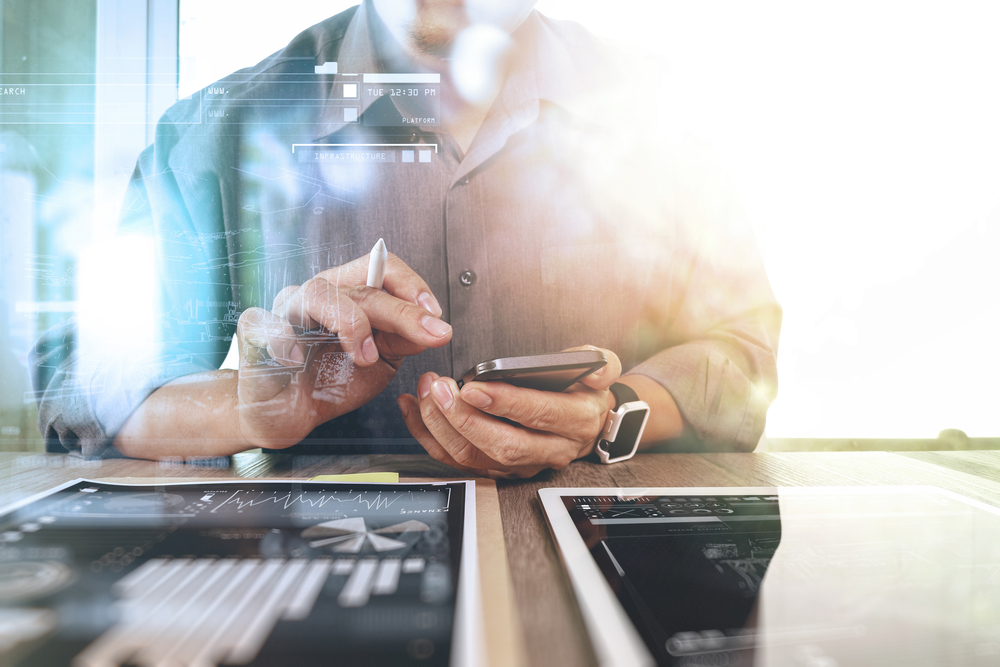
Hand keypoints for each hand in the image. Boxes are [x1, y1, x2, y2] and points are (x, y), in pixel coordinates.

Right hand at [234, 252, 451, 447]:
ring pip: (318, 293)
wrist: (287, 417)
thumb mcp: (379, 363)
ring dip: (350, 323)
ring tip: (364, 354)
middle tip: (429, 333)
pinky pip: (262, 323)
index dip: (410, 285)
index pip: (381, 270)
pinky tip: (293, 360)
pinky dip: (280, 339)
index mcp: (349, 297)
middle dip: (400, 311)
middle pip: (360, 286)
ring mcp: (284, 312)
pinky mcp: (254, 334)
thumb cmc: (328, 382)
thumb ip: (402, 340)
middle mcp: (318, 297)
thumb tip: (433, 327)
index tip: (435, 314)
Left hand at [398, 346, 622, 477]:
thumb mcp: (604, 370)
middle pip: (503, 445)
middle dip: (466, 419)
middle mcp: (550, 449)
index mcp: (576, 421)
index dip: (506, 403)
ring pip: (476, 458)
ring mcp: (522, 464)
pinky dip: (430, 437)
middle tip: (440, 390)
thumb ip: (603, 364)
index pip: (540, 416)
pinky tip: (415, 410)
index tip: (474, 387)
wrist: (588, 423)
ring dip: (443, 428)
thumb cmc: (584, 392)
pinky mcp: (498, 468)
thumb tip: (596, 369)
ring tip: (426, 394)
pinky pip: (458, 460)